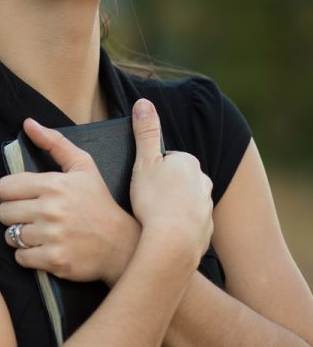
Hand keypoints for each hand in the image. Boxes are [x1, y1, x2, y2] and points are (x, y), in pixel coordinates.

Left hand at [0, 117, 140, 285]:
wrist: (122, 245)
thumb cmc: (99, 203)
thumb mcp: (83, 166)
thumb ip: (54, 142)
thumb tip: (28, 123)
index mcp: (54, 185)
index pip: (3, 188)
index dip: (10, 193)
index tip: (23, 197)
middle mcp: (51, 210)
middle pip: (3, 213)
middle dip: (14, 214)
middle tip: (32, 216)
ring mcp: (52, 237)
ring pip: (10, 236)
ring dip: (20, 236)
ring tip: (40, 232)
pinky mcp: (54, 260)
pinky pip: (21, 257)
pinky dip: (29, 255)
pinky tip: (45, 248)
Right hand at [129, 98, 213, 266]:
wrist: (173, 243)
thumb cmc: (155, 202)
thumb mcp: (143, 162)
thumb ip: (145, 132)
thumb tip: (144, 102)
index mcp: (188, 163)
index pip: (167, 160)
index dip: (149, 171)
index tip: (140, 183)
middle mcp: (203, 182)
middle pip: (177, 181)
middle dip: (162, 189)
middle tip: (143, 202)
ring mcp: (206, 207)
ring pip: (184, 203)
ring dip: (170, 209)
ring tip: (151, 221)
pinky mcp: (206, 230)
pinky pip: (189, 225)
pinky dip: (177, 229)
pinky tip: (162, 235)